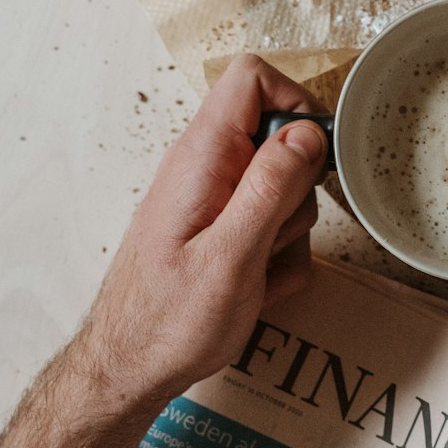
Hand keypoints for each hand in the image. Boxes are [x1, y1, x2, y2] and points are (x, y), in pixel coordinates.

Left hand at [81, 54, 326, 412]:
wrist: (133, 369)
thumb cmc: (169, 321)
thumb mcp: (231, 256)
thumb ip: (271, 188)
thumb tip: (306, 132)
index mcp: (203, 157)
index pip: (253, 78)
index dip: (295, 103)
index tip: (314, 155)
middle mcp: (209, 170)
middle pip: (282, 141)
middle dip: (299, 189)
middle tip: (275, 234)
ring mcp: (218, 203)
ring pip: (286, 193)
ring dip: (290, 235)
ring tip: (255, 273)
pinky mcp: (225, 234)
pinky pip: (276, 232)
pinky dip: (278, 263)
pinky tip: (253, 289)